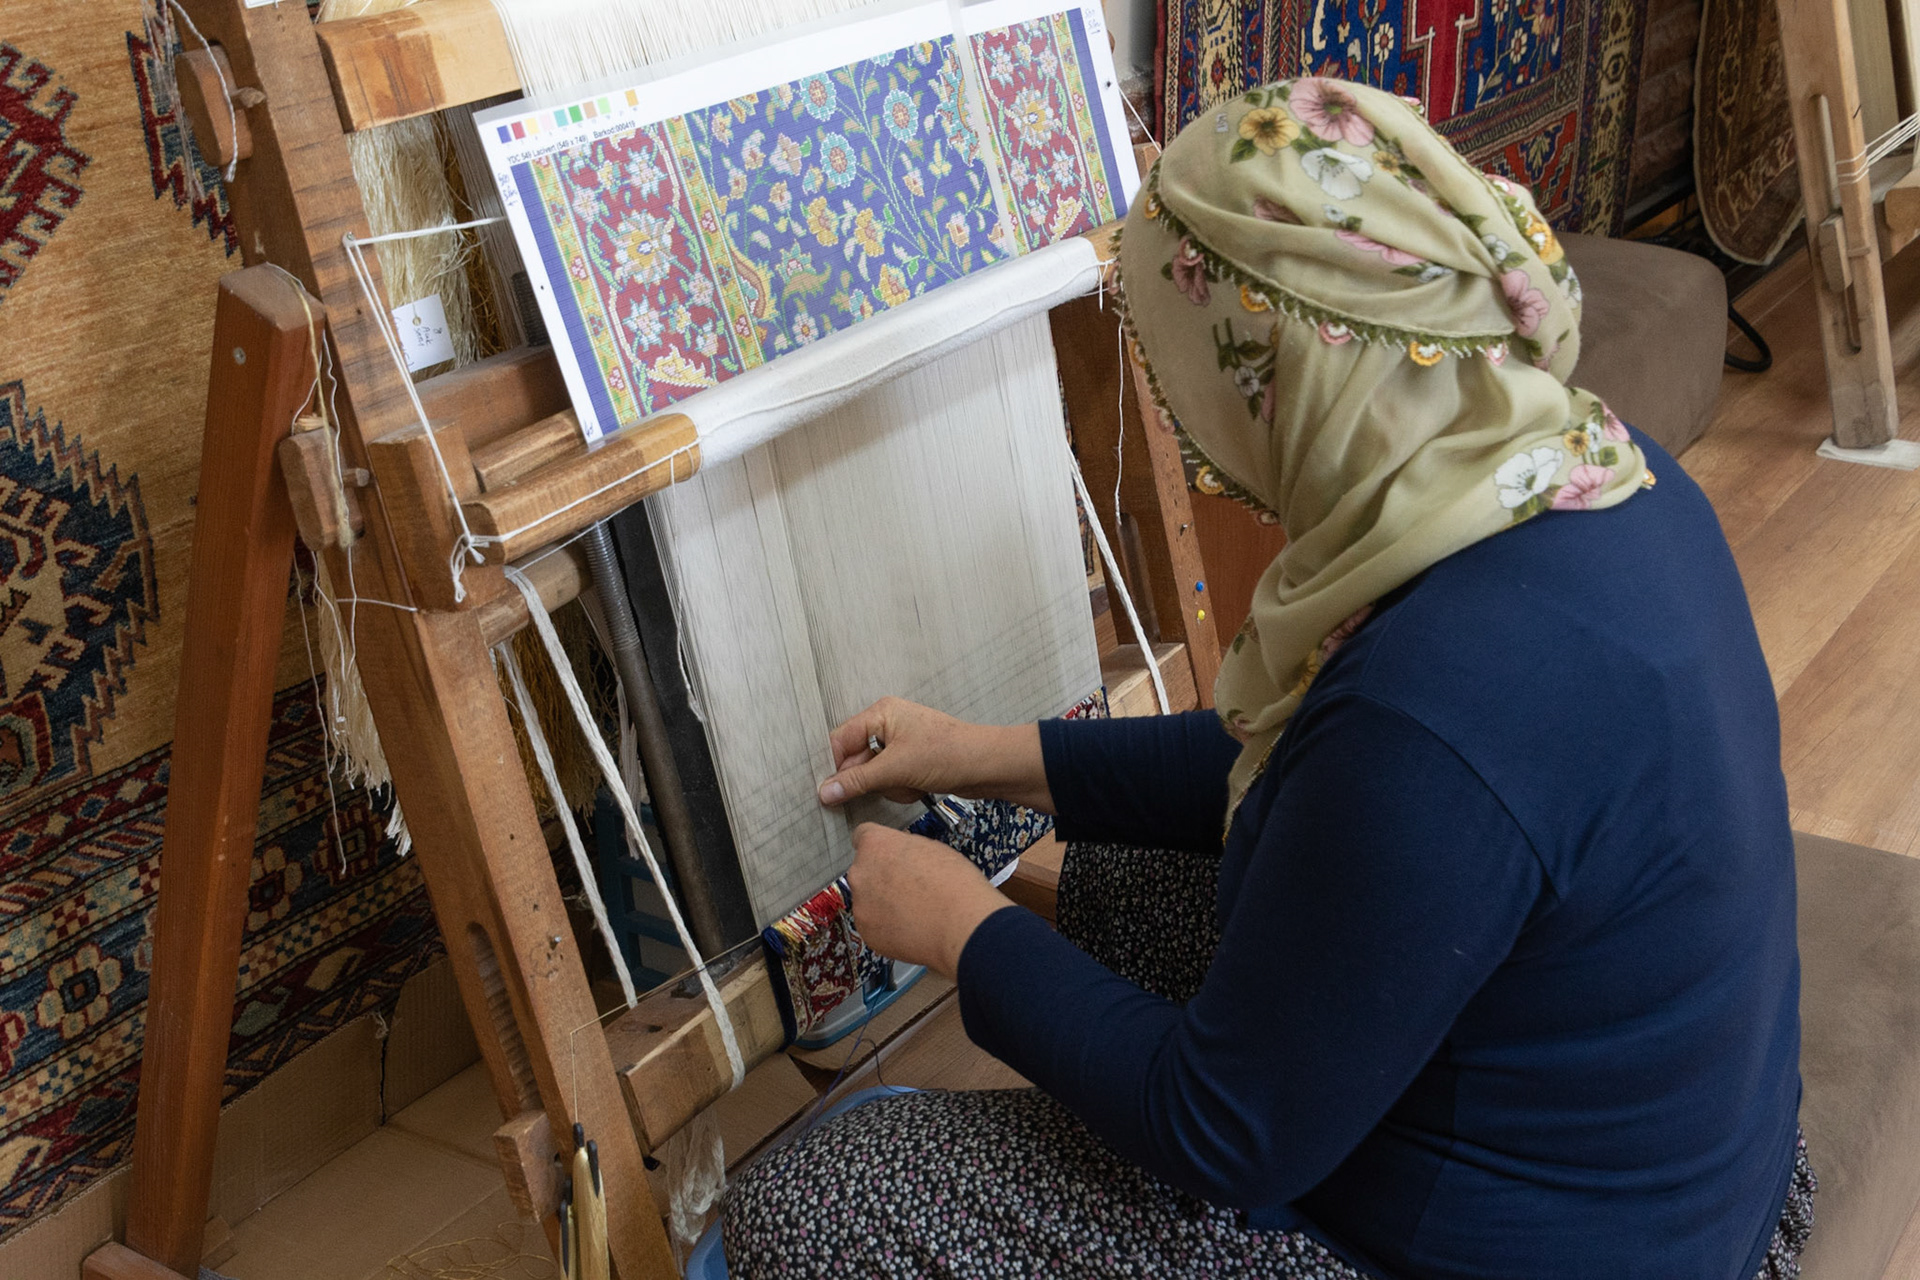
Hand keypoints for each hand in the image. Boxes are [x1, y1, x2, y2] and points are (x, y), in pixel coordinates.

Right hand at [818, 697, 1053, 811]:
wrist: (988, 766)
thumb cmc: (945, 755)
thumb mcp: (896, 769)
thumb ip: (857, 781)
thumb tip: (823, 792)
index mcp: (880, 713)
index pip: (841, 740)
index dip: (837, 766)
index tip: (832, 792)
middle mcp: (888, 724)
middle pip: (857, 760)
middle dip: (873, 779)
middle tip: (891, 783)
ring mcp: (901, 744)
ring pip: (875, 774)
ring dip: (890, 787)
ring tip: (911, 783)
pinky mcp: (912, 761)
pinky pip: (892, 780)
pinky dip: (902, 789)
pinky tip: (919, 788)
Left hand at [846, 823, 1011, 978]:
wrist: (960, 926)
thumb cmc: (954, 883)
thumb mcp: (933, 848)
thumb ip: (907, 848)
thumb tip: (901, 855)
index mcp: (875, 845)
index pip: (863, 835)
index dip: (880, 846)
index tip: (891, 855)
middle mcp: (860, 873)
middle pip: (864, 870)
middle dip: (881, 876)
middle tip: (908, 887)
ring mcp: (860, 905)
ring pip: (867, 900)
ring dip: (883, 903)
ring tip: (913, 912)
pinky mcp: (866, 933)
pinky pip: (873, 925)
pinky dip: (887, 927)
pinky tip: (911, 929)